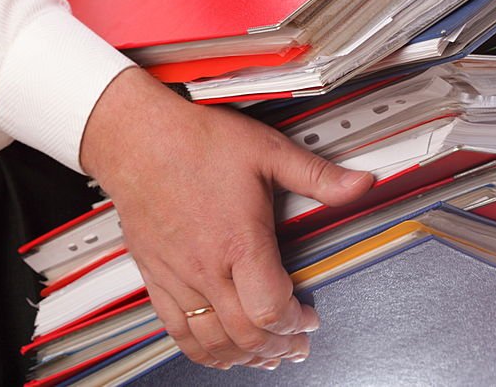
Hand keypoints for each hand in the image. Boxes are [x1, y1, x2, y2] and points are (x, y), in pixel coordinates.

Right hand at [80, 67, 372, 368]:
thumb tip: (359, 184)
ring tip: (266, 356)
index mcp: (238, 242)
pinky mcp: (156, 277)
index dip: (296, 323)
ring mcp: (178, 276)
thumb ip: (317, 175)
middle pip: (245, 335)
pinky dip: (202, 351)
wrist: (137, 138)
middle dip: (278, 346)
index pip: (270, 309)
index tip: (309, 318)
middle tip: (297, 344)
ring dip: (244, 356)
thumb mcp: (268, 151)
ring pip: (211, 341)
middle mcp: (206, 267)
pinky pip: (176, 331)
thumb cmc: (195, 142)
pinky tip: (218, 352)